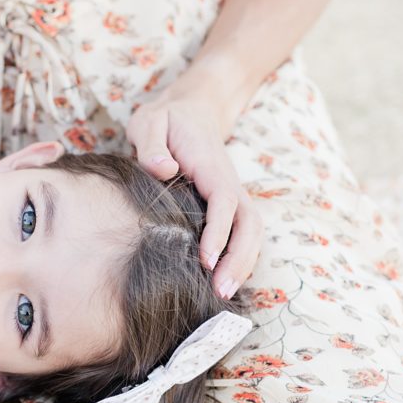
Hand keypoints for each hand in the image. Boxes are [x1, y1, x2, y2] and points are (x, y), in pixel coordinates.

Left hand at [127, 92, 262, 298]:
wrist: (192, 109)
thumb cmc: (167, 119)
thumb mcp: (151, 121)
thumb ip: (152, 146)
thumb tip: (163, 170)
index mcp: (211, 165)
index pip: (224, 201)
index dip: (219, 232)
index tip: (206, 260)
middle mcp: (229, 183)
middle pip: (249, 223)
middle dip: (239, 259)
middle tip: (219, 291)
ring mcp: (232, 195)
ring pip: (251, 232)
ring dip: (243, 264)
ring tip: (222, 293)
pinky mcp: (228, 205)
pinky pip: (242, 234)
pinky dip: (239, 259)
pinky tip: (221, 281)